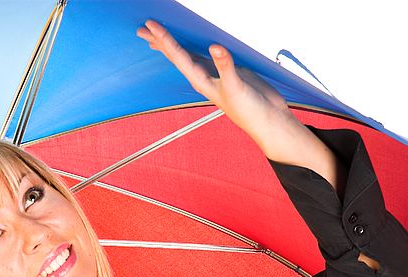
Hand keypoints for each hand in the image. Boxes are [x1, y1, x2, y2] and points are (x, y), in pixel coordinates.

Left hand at [136, 19, 293, 148]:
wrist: (266, 120)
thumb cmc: (249, 110)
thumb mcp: (236, 87)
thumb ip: (225, 66)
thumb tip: (215, 47)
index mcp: (201, 80)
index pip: (177, 55)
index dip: (164, 39)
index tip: (150, 25)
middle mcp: (203, 76)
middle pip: (175, 55)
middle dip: (159, 42)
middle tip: (141, 29)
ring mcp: (214, 73)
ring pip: (187, 54)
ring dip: (172, 44)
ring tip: (157, 36)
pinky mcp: (227, 70)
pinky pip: (205, 54)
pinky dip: (195, 46)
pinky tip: (192, 44)